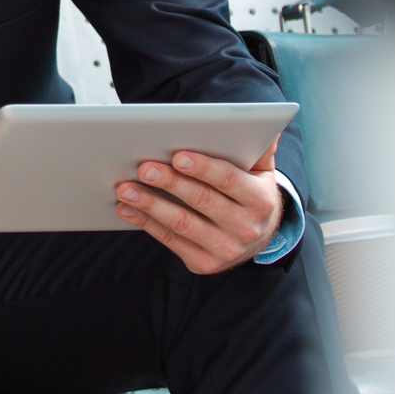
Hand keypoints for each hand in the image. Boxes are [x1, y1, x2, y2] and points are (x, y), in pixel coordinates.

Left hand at [115, 139, 282, 274]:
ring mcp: (225, 249)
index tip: (177, 156)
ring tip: (126, 188)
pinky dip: (146, 224)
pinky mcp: (203, 263)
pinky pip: (170, 241)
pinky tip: (127, 209)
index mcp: (260, 200)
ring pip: (181, 223)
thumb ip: (261, 150)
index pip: (228, 180)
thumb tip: (268, 129)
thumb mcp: (262, 172)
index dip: (203, 168)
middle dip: (170, 183)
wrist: (256, 240)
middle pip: (201, 200)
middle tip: (143, 168)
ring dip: (150, 205)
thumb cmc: (251, 195)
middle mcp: (245, 228)